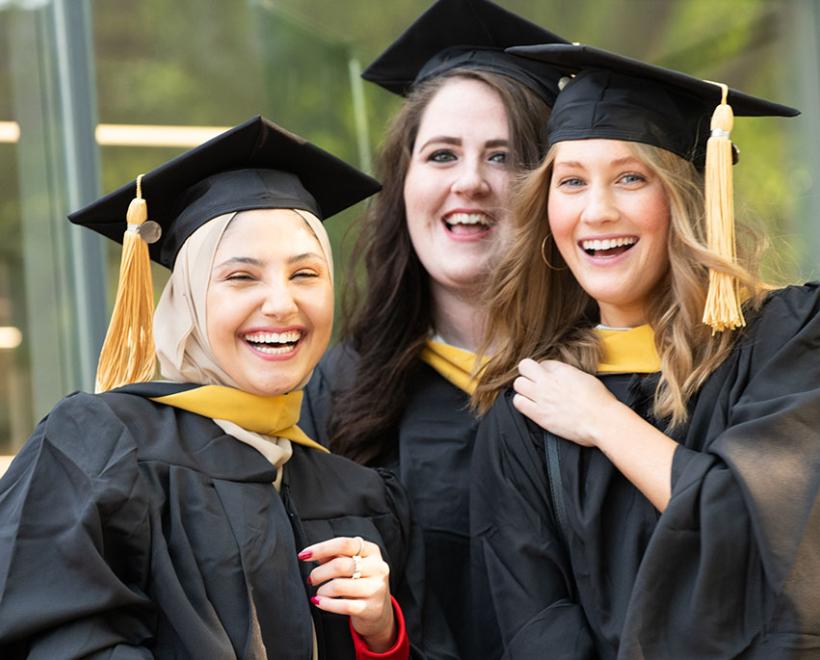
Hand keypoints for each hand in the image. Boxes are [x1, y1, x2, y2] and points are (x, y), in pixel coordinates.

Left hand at [298, 536, 394, 651]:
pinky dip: (326, 604)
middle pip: (340, 565)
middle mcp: (377, 567)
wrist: (378, 610)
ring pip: (339, 586)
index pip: (344, 544)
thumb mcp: (351, 564)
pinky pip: (343, 606)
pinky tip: (318, 602)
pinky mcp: (371, 608)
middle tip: (312, 579)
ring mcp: (376, 588)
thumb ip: (334, 556)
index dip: (321, 548)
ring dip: (322, 590)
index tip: (304, 555)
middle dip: (319, 572)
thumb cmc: (360, 581)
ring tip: (318, 592)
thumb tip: (314, 554)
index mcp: (372, 551)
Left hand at [513, 358, 619, 446]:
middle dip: (528, 373)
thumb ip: (569, 374)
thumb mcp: (586, 378)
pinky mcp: (538, 414)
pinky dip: (521, 403)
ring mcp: (541, 397)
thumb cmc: (600, 402)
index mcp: (562, 370)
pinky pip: (518, 403)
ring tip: (531, 395)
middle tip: (534, 382)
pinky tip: (530, 406)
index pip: (543, 363)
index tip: (549, 378)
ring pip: (518, 383)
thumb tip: (563, 377)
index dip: (545, 370)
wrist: (601, 421)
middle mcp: (548, 381)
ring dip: (523, 388)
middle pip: (524, 366)